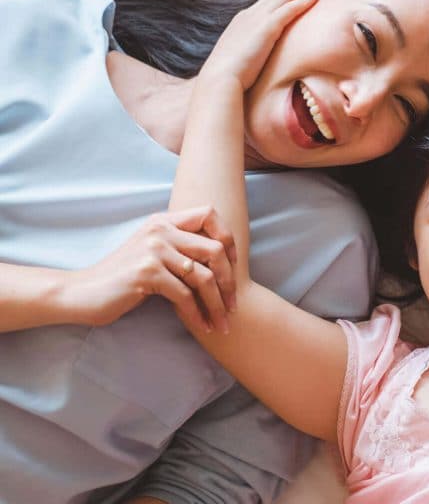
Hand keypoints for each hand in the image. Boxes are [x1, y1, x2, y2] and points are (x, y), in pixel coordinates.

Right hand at [67, 206, 236, 334]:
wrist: (81, 293)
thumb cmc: (122, 277)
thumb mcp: (152, 252)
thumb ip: (179, 247)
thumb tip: (222, 258)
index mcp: (164, 220)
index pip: (209, 214)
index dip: (228, 238)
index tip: (233, 265)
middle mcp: (160, 230)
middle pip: (215, 249)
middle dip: (229, 280)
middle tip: (233, 304)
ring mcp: (153, 250)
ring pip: (204, 276)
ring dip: (217, 304)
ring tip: (223, 323)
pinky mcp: (147, 273)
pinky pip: (185, 295)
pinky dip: (198, 314)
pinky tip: (203, 327)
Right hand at [201, 0, 320, 90]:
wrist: (219, 79)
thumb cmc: (230, 74)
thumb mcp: (241, 54)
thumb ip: (251, 47)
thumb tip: (259, 53)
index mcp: (245, 20)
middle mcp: (251, 15)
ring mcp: (257, 20)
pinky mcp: (265, 28)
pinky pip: (288, 10)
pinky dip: (301, 1)